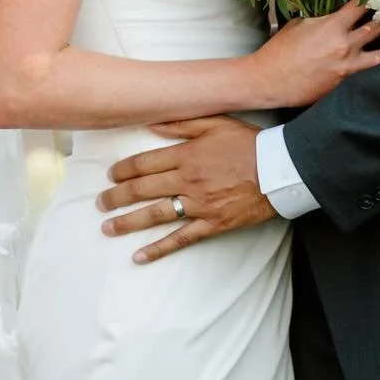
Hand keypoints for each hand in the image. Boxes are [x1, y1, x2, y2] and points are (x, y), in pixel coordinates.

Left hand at [98, 117, 272, 263]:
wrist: (280, 170)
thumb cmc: (249, 144)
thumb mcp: (216, 123)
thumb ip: (181, 124)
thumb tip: (151, 123)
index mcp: (187, 155)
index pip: (144, 163)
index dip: (123, 170)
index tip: (111, 176)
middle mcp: (188, 180)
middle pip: (142, 190)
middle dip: (116, 197)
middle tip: (100, 203)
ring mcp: (199, 204)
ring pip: (155, 215)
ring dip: (127, 222)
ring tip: (107, 227)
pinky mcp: (212, 224)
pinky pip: (180, 239)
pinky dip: (158, 249)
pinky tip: (139, 256)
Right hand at [253, 0, 379, 107]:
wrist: (268, 81)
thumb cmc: (280, 50)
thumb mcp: (300, 25)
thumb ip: (323, 19)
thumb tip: (336, 16)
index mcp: (332, 26)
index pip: (360, 5)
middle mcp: (345, 46)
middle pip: (378, 27)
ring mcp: (347, 68)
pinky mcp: (345, 85)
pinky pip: (370, 76)